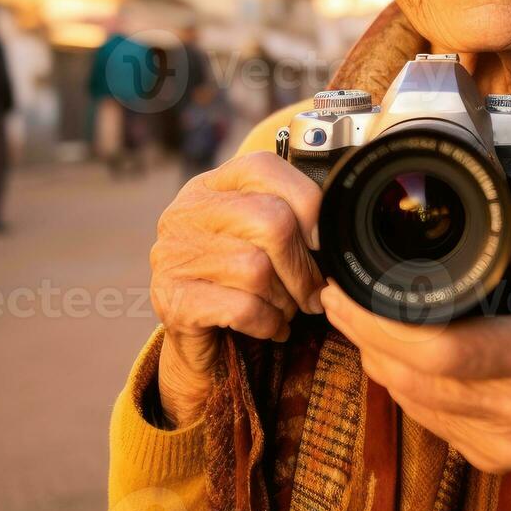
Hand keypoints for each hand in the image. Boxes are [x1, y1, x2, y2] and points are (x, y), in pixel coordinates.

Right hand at [150, 152, 323, 426]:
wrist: (199, 343)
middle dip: (304, 266)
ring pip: (258, 269)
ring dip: (285, 299)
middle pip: (270, 221)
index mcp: (209, 186)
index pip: (264, 167)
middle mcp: (184, 212)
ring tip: (285, 310)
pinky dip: (269, 323)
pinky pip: (243, 307)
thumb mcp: (259, 238)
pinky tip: (270, 328)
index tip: (323, 240)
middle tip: (314, 292)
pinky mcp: (172, 299)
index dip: (307, 202)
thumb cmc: (240, 283)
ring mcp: (171, 255)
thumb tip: (339, 224)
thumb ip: (288, 217)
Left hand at [321, 216, 510, 500]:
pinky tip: (394, 354)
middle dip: (364, 335)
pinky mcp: (486, 459)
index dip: (385, 324)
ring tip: (356, 318)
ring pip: (410, 400)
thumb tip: (485, 200)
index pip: (446, 350)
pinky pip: (425, 419)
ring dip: (377, 357)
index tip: (351, 292)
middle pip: (413, 377)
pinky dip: (403, 384)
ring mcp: (501, 441)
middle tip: (337, 296)